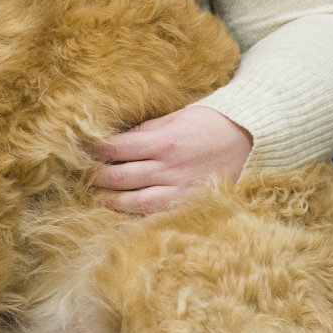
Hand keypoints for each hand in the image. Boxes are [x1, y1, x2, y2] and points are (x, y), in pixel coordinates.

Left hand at [92, 106, 252, 214]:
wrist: (250, 140)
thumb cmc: (210, 123)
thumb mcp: (176, 116)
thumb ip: (146, 130)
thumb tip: (119, 139)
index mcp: (164, 142)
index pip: (117, 148)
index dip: (96, 151)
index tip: (82, 151)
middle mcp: (169, 168)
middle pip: (121, 177)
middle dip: (98, 177)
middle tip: (82, 176)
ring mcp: (180, 190)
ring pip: (135, 202)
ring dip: (112, 201)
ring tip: (98, 196)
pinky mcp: (190, 204)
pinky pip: (157, 215)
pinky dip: (138, 216)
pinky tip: (124, 213)